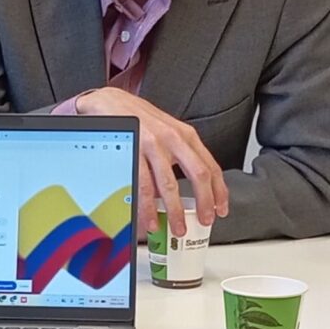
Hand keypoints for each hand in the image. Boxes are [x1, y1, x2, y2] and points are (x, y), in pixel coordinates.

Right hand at [77, 87, 227, 235]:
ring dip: (174, 211)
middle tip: (204, 222)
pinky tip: (150, 218)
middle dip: (204, 203)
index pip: (210, 166)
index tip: (221, 209)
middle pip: (198, 176)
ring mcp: (152, 145)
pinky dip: (147, 207)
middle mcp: (173, 138)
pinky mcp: (133, 151)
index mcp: (185, 135)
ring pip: (169, 185)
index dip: (219, 191)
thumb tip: (185, 187)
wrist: (109, 100)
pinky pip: (142, 185)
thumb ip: (178, 155)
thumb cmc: (136, 118)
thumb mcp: (165, 132)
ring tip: (176, 227)